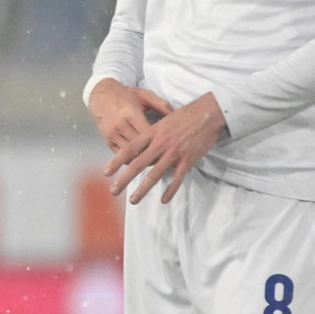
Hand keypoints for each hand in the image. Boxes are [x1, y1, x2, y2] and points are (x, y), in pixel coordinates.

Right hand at [88, 78, 173, 155]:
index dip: (160, 142)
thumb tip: (176, 115)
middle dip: (153, 155)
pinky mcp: (107, 140)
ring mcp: (112, 134)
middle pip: (139, 146)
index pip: (148, 133)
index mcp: (131, 113)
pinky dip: (131, 159)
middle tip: (167, 161)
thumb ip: (160, 104)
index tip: (171, 147)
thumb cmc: (125, 94)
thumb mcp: (144, 94)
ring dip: (142, 159)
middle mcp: (120, 125)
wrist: (100, 94)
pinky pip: (120, 156)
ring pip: (129, 154)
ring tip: (156, 163)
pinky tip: (141, 159)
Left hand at [103, 91, 227, 204]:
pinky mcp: (188, 159)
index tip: (106, 173)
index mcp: (152, 133)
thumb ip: (152, 134)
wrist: (208, 113)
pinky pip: (177, 178)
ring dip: (143, 189)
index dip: (116, 161)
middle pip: (138, 164)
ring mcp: (174, 152)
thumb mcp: (163, 120)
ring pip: (155, 174)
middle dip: (124, 179)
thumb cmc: (185, 115)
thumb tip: (141, 147)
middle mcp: (160, 144)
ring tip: (134, 200)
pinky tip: (164, 200)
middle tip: (113, 191)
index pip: (129, 149)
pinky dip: (170, 190)